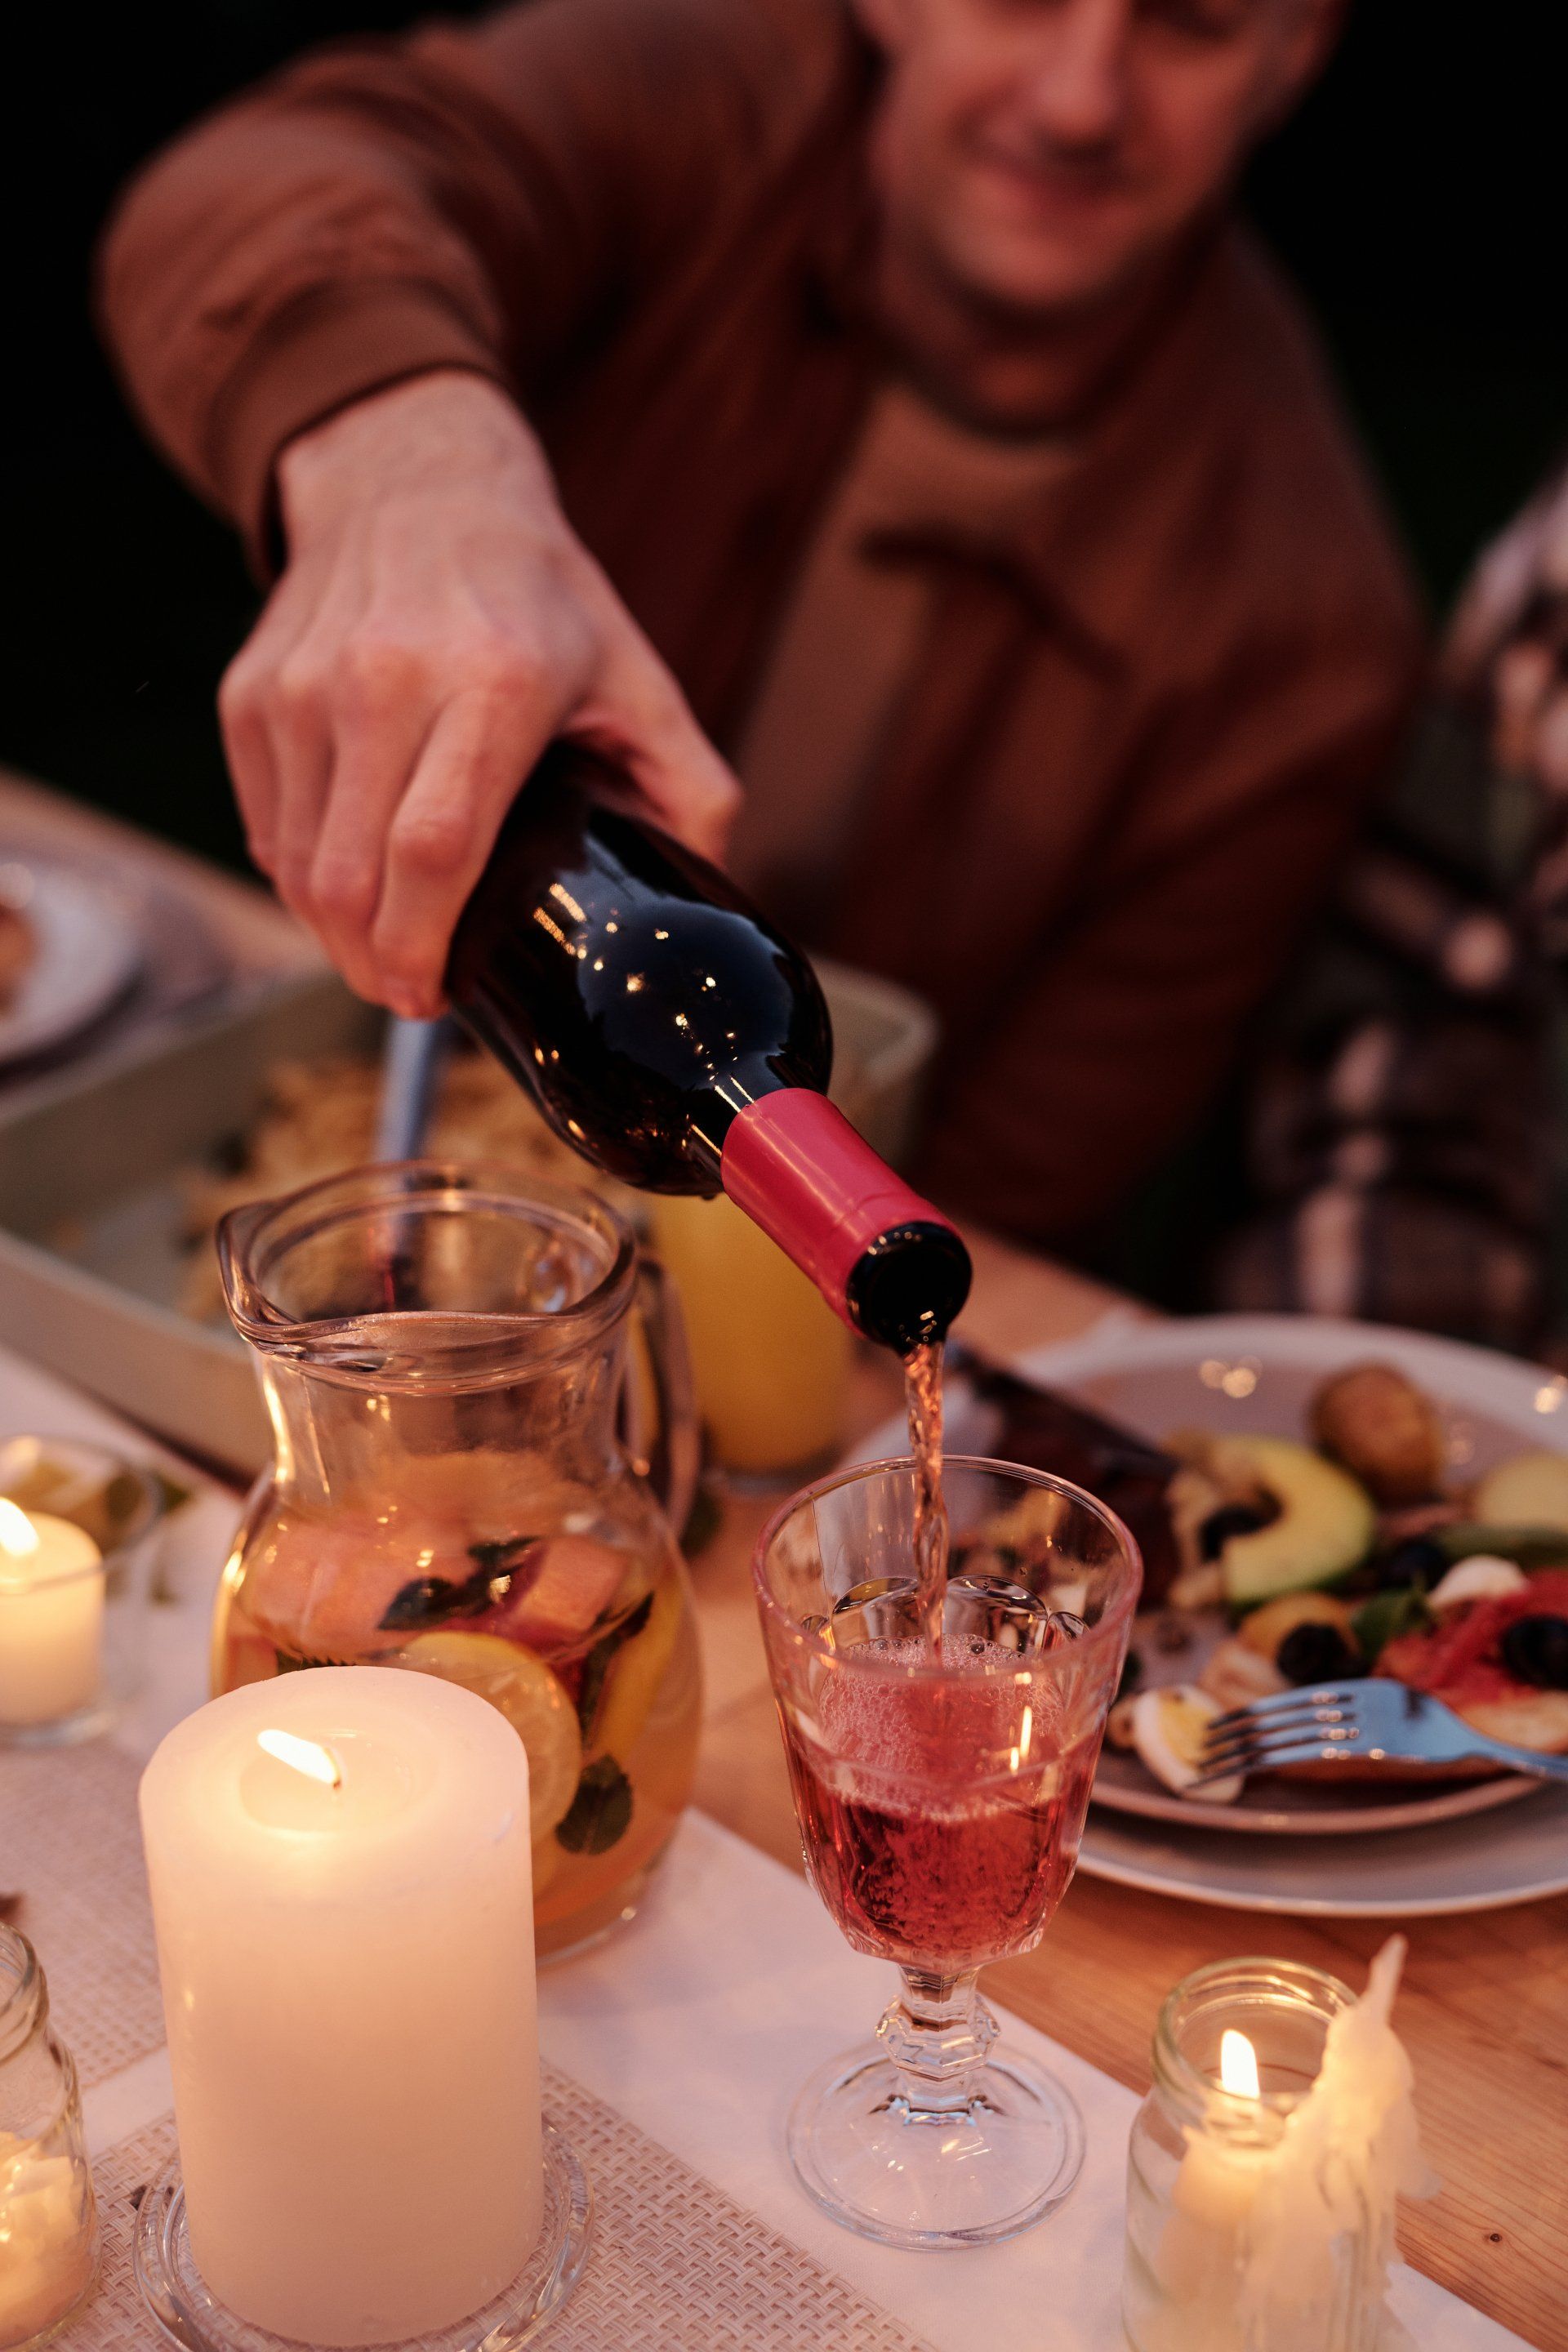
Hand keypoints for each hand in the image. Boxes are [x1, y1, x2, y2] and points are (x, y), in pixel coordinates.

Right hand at [219, 371, 739, 1014]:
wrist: (416, 481)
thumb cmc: (537, 597)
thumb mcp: (636, 676)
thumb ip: (691, 786)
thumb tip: (713, 885)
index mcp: (494, 684)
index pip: (435, 848)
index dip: (423, 945)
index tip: (434, 996)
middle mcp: (386, 681)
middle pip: (352, 877)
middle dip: (374, 965)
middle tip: (410, 993)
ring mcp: (304, 686)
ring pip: (297, 867)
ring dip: (334, 936)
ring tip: (382, 951)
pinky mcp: (253, 693)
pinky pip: (266, 829)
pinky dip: (301, 879)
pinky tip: (348, 883)